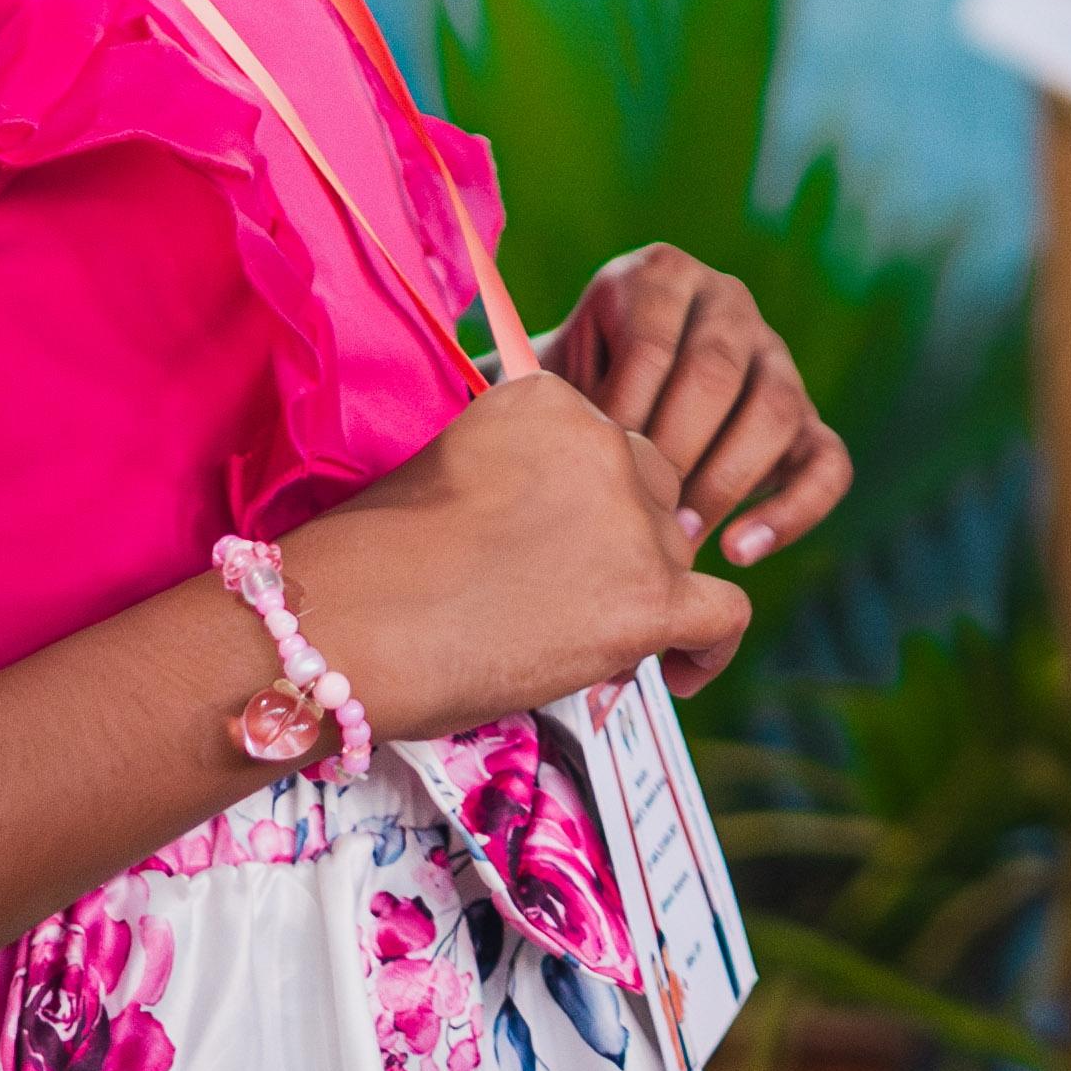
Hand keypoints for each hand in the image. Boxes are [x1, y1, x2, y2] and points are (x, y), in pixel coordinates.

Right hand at [283, 371, 744, 739]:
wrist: (347, 624)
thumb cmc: (370, 566)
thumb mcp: (449, 474)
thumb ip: (519, 480)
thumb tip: (561, 541)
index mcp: (550, 401)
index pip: (605, 447)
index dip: (583, 505)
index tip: (546, 546)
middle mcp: (605, 444)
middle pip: (653, 493)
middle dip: (620, 543)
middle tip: (564, 597)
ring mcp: (632, 521)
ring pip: (679, 552)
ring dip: (645, 593)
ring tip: (586, 641)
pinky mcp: (650, 597)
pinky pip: (723, 615)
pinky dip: (708, 648)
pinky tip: (679, 670)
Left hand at [549, 242, 856, 566]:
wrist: (601, 413)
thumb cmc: (560, 401)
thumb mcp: (537, 378)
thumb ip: (518, 390)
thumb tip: (495, 410)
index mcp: (658, 277)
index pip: (652, 341)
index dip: (622, 413)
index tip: (591, 473)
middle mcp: (727, 304)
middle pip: (716, 374)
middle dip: (671, 453)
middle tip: (631, 514)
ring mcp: (776, 359)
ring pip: (774, 411)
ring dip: (724, 482)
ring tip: (675, 541)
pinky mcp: (810, 421)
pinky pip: (828, 462)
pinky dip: (791, 511)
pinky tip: (739, 551)